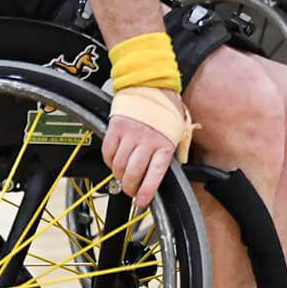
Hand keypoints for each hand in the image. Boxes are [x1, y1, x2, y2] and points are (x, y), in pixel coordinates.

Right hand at [101, 85, 189, 209]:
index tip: (142, 202)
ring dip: (119, 175)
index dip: (147, 191)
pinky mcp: (115, 128)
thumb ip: (173, 151)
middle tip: (131, 191)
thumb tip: (169, 170)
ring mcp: (130, 134)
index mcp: (165, 143)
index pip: (155, 173)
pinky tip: (114, 160)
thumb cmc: (165, 110)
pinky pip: (108, 152)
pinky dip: (109, 161)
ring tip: (123, 176)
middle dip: (130, 187)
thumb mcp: (178, 131)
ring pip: (119, 165)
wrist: (150, 85)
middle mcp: (147, 140)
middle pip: (133, 173)